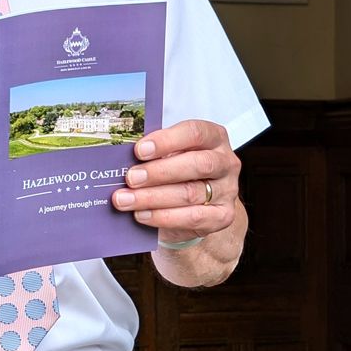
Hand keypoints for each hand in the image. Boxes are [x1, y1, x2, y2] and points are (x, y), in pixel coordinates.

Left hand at [111, 119, 240, 242]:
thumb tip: (122, 157)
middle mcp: (226, 162)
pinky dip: (163, 217)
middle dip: (159, 172)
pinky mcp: (224, 216)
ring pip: (191, 193)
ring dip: (153, 197)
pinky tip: (141, 215)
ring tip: (126, 200)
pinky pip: (193, 218)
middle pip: (197, 164)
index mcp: (214, 137)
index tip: (139, 150)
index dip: (166, 140)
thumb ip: (155, 152)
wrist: (196, 205)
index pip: (195, 132)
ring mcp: (228, 190)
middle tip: (130, 178)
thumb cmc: (179, 171)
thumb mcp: (170, 154)